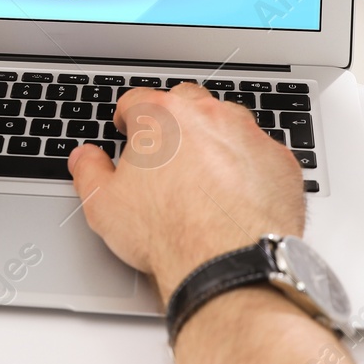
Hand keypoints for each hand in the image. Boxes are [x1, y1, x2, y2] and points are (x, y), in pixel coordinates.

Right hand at [67, 83, 305, 294]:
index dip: (127, 115)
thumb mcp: (104, 205)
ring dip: (215, 138)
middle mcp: (207, 116)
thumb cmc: (167, 232)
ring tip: (205, 173)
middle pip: (186, 101)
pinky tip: (238, 193)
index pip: (137, 99)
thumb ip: (89, 171)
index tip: (127, 126)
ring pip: (228, 122)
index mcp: (161, 117)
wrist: (227, 263)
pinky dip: (249, 166)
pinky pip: (261, 153)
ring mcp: (248, 135)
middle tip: (166, 150)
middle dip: (174, 119)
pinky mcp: (280, 161)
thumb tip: (84, 158)